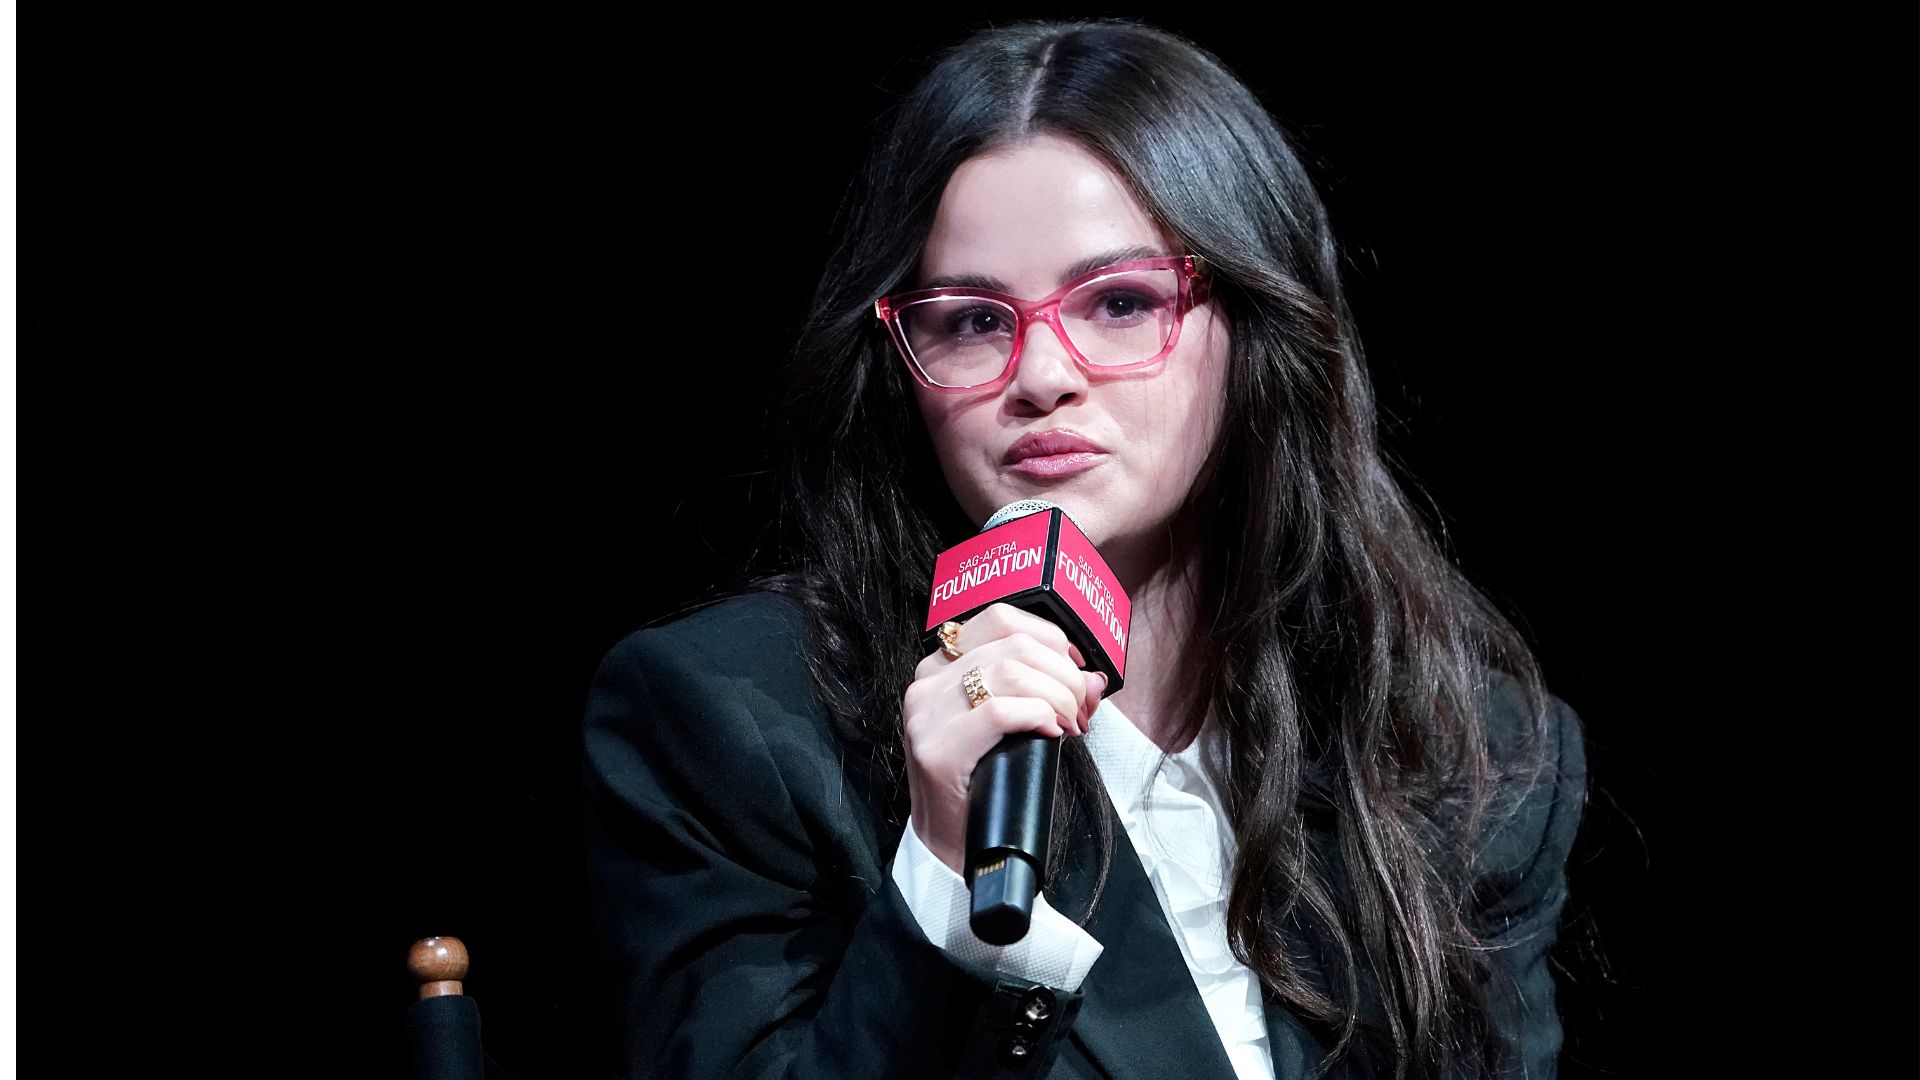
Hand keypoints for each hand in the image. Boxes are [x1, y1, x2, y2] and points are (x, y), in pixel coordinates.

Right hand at [903, 603, 1107, 875]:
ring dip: (1057, 696)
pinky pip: (1000, 712)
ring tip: (1070, 724)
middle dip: (1064, 675)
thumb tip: (1094, 677)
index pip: (1001, 618)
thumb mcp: (1010, 724)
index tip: (1076, 667)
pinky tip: (1051, 732)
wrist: (951, 844)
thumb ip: (1043, 691)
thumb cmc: (983, 781)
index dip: (1050, 636)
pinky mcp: (937, 749)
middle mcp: (927, 681)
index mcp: (941, 666)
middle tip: (1082, 709)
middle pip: (1014, 646)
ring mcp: (927, 714)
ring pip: (1011, 672)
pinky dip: (1038, 716)